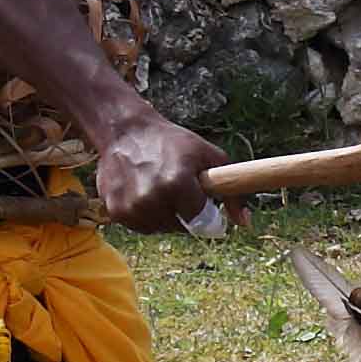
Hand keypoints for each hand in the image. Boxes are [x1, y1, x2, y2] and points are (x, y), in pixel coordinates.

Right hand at [93, 112, 221, 232]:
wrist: (125, 132)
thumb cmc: (171, 143)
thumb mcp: (209, 157)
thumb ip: (231, 190)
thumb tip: (245, 223)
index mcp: (177, 183)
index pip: (201, 221)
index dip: (207, 214)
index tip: (205, 205)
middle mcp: (151, 198)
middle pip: (181, 227)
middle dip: (186, 213)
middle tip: (179, 190)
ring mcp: (131, 207)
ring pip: (161, 229)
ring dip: (166, 216)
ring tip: (161, 190)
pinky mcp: (115, 212)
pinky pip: (141, 227)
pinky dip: (146, 216)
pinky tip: (144, 193)